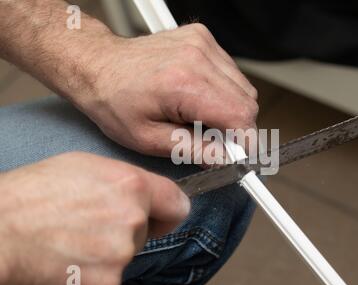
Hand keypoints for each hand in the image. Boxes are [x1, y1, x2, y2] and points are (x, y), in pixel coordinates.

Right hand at [0, 152, 189, 284]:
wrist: (1, 231)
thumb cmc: (36, 193)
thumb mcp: (86, 165)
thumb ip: (125, 180)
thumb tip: (146, 196)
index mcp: (132, 186)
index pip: (177, 204)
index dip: (167, 211)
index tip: (159, 217)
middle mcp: (133, 219)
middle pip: (146, 230)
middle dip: (127, 228)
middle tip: (91, 223)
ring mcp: (121, 254)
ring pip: (127, 253)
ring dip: (109, 250)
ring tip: (75, 239)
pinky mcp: (107, 284)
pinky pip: (110, 277)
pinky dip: (95, 272)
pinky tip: (70, 258)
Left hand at [73, 23, 258, 159]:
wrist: (98, 65)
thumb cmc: (113, 101)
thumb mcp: (148, 139)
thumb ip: (192, 149)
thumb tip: (225, 158)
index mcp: (183, 84)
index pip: (240, 115)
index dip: (245, 141)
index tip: (239, 155)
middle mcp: (197, 58)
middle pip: (247, 101)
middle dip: (237, 127)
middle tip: (214, 139)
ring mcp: (201, 44)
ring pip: (243, 86)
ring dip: (230, 108)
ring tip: (199, 115)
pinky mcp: (202, 39)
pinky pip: (230, 72)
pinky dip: (223, 90)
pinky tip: (198, 96)